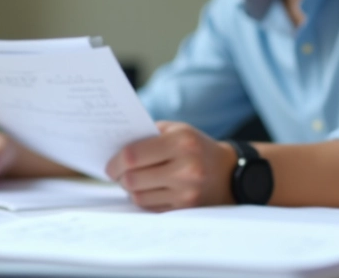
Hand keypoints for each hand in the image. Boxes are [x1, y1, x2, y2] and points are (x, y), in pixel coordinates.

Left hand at [105, 121, 237, 210]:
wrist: (229, 173)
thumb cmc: (195, 146)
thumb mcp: (177, 130)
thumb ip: (147, 134)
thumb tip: (114, 146)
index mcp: (181, 142)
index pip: (133, 156)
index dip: (115, 162)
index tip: (109, 164)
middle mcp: (186, 168)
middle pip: (132, 179)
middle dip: (119, 177)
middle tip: (116, 173)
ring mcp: (187, 192)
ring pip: (138, 196)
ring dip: (130, 189)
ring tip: (132, 180)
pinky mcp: (186, 208)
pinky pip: (151, 207)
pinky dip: (144, 198)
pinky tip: (147, 189)